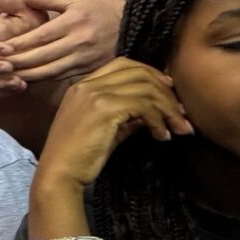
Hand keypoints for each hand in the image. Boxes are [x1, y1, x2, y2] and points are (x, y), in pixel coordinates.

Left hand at [0, 0, 124, 89]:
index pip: (38, 37)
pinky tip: (25, 79)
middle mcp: (77, 42)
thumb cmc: (100, 9)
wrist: (133, 26)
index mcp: (73, 22)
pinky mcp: (87, 70)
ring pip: (48, 72)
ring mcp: (82, 58)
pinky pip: (58, 78)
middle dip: (16, 62)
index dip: (17, 45)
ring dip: (25, 75)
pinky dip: (40, 80)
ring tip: (5, 75)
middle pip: (40, 57)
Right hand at [37, 59, 189, 194]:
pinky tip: (162, 136)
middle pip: (139, 72)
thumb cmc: (78, 157)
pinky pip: (144, 106)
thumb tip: (154, 110)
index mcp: (82, 86)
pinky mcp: (104, 109)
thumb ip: (126, 115)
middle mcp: (87, 85)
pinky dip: (159, 120)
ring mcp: (95, 95)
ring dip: (169, 108)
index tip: (167, 91)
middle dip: (166, 91)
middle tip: (180, 112)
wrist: (59, 175)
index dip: (150, 73)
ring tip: (179, 127)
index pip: (122, 64)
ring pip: (146, 88)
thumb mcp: (104, 130)